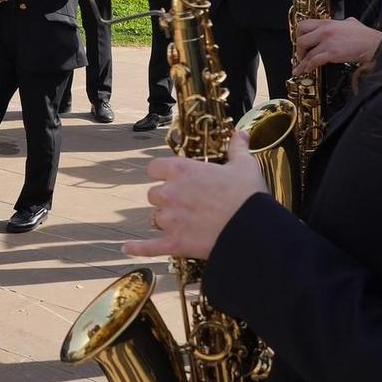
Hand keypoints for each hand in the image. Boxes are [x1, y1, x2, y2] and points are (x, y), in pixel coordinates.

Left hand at [123, 135, 266, 260]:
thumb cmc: (248, 195)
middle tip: (186, 203)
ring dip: (166, 221)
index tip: (171, 177)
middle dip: (166, 199)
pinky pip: (149, 246)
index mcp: (181, 170)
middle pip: (154, 194)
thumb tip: (240, 133)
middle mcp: (169, 193)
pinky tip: (127, 247)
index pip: (154, 168)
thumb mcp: (244, 166)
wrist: (254, 230)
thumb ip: (237, 148)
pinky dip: (138, 248)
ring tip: (186, 223)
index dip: (162, 173)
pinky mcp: (174, 243)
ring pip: (156, 218)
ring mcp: (169, 220)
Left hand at [294, 16, 381, 69]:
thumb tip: (344, 22)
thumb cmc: (366, 35)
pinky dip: (309, 67)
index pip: (304, 25)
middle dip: (298, 49)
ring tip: (301, 68)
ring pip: (306, 52)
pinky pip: (314, 61)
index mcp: (328, 23)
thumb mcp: (352, 22)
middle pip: (301, 39)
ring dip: (302, 62)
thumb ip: (343, 22)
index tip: (300, 42)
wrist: (374, 44)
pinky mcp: (332, 54)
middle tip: (301, 55)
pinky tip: (308, 70)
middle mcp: (325, 31)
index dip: (299, 35)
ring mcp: (328, 42)